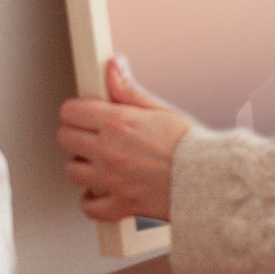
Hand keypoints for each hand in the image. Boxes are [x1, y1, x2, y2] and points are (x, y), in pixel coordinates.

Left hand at [57, 56, 191, 222]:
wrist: (208, 180)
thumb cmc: (190, 146)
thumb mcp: (159, 109)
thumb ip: (128, 90)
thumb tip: (113, 66)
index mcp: (118, 123)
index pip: (71, 111)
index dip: (76, 110)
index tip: (83, 112)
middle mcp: (108, 151)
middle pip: (66, 138)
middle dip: (76, 134)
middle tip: (92, 134)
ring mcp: (111, 180)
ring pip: (72, 171)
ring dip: (82, 165)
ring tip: (99, 161)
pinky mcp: (119, 204)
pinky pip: (89, 207)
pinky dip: (92, 200)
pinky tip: (101, 190)